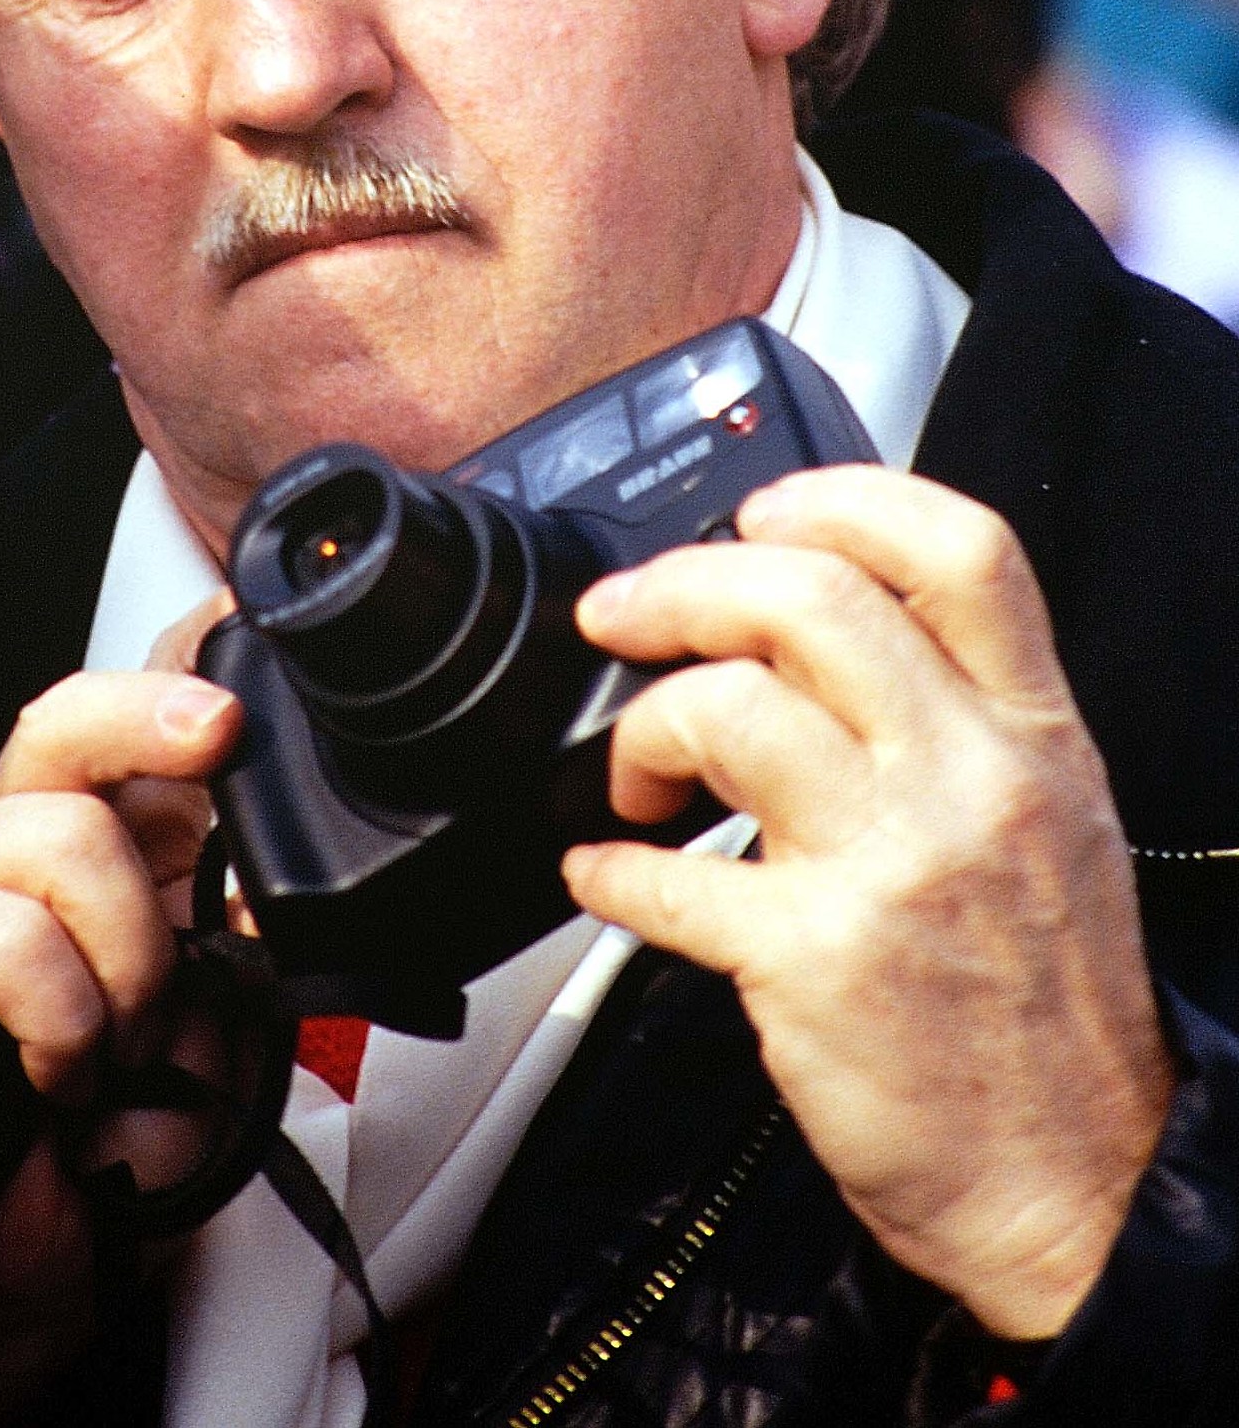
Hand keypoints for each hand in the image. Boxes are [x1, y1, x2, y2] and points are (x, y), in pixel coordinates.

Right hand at [0, 609, 239, 1419]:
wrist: (33, 1251)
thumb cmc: (119, 1121)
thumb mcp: (214, 998)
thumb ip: (233, 912)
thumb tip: (268, 858)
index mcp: (94, 820)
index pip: (126, 709)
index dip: (186, 664)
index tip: (244, 639)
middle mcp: (8, 825)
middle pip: (68, 717)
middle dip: (154, 715)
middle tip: (220, 734)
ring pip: (67, 837)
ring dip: (129, 957)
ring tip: (120, 1037)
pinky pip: (13, 939)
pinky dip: (65, 1020)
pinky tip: (58, 1073)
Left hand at [561, 466, 1173, 1340]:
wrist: (1081, 1187)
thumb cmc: (1050, 1006)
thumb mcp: (1052, 820)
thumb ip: (957, 716)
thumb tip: (816, 630)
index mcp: (1033, 735)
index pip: (957, 549)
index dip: (842, 499)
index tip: (760, 513)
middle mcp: (968, 780)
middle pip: (808, 600)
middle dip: (685, 584)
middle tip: (626, 615)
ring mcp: (891, 867)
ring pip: (728, 710)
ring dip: (644, 727)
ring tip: (635, 771)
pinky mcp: (815, 963)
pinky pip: (669, 884)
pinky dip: (609, 869)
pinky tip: (604, 872)